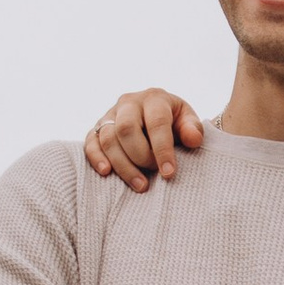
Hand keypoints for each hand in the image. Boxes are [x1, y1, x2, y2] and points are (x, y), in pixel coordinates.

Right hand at [82, 92, 205, 189]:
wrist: (155, 118)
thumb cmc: (174, 123)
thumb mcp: (187, 121)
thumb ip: (193, 129)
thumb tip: (193, 139)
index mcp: (154, 98)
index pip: (156, 122)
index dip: (162, 149)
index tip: (168, 173)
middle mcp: (129, 103)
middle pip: (126, 128)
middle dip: (140, 156)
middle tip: (154, 174)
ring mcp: (110, 115)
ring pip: (108, 138)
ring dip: (123, 165)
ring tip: (140, 185)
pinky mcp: (97, 129)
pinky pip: (90, 143)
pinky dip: (96, 158)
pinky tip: (106, 173)